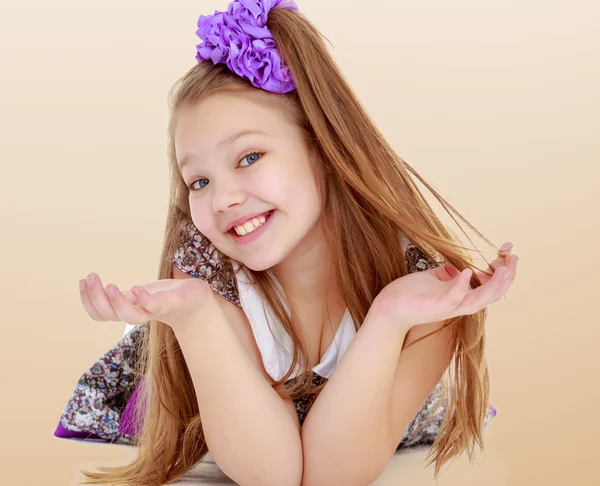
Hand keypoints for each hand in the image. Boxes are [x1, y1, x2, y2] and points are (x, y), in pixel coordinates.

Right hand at [79, 272, 216, 331]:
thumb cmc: (166, 297)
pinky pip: (154, 307)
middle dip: (95, 298)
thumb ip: (123, 296)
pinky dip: (143, 300)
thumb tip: (95, 284)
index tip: (82, 280)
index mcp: (128, 309)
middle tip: (90, 277)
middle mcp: (138, 313)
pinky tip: (136, 288)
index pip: (100, 314)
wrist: (196, 303)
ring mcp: (154, 311)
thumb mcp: (139, 295)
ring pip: (129, 316)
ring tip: (109, 285)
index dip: (87, 301)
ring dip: (116, 303)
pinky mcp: (170, 305)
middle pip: (109, 315)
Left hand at [371, 242, 518, 329]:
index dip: (502, 269)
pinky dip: (462, 286)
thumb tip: (458, 265)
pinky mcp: (434, 308)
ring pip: (479, 300)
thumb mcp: (434, 279)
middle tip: (514, 258)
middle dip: (506, 277)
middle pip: (492, 295)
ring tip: (504, 268)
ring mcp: (448, 307)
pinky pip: (452, 299)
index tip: (508, 249)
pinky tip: (468, 271)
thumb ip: (448, 274)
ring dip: (494, 285)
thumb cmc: (410, 294)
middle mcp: (459, 304)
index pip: (490, 285)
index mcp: (462, 296)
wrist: (388, 307)